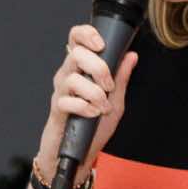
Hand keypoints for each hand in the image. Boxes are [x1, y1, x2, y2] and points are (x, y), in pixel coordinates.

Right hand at [40, 24, 139, 171]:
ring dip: (95, 93)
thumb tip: (131, 56)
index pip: (76, 38)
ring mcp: (60, 91)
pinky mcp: (56, 109)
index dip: (87, 34)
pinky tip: (92, 114)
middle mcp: (67, 75)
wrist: (78, 154)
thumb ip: (121, 79)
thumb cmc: (93, 127)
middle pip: (76, 53)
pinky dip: (85, 108)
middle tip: (108, 86)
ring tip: (102, 107)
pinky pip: (68, 101)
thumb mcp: (115, 102)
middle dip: (98, 68)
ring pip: (74, 78)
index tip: (102, 45)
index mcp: (80, 68)